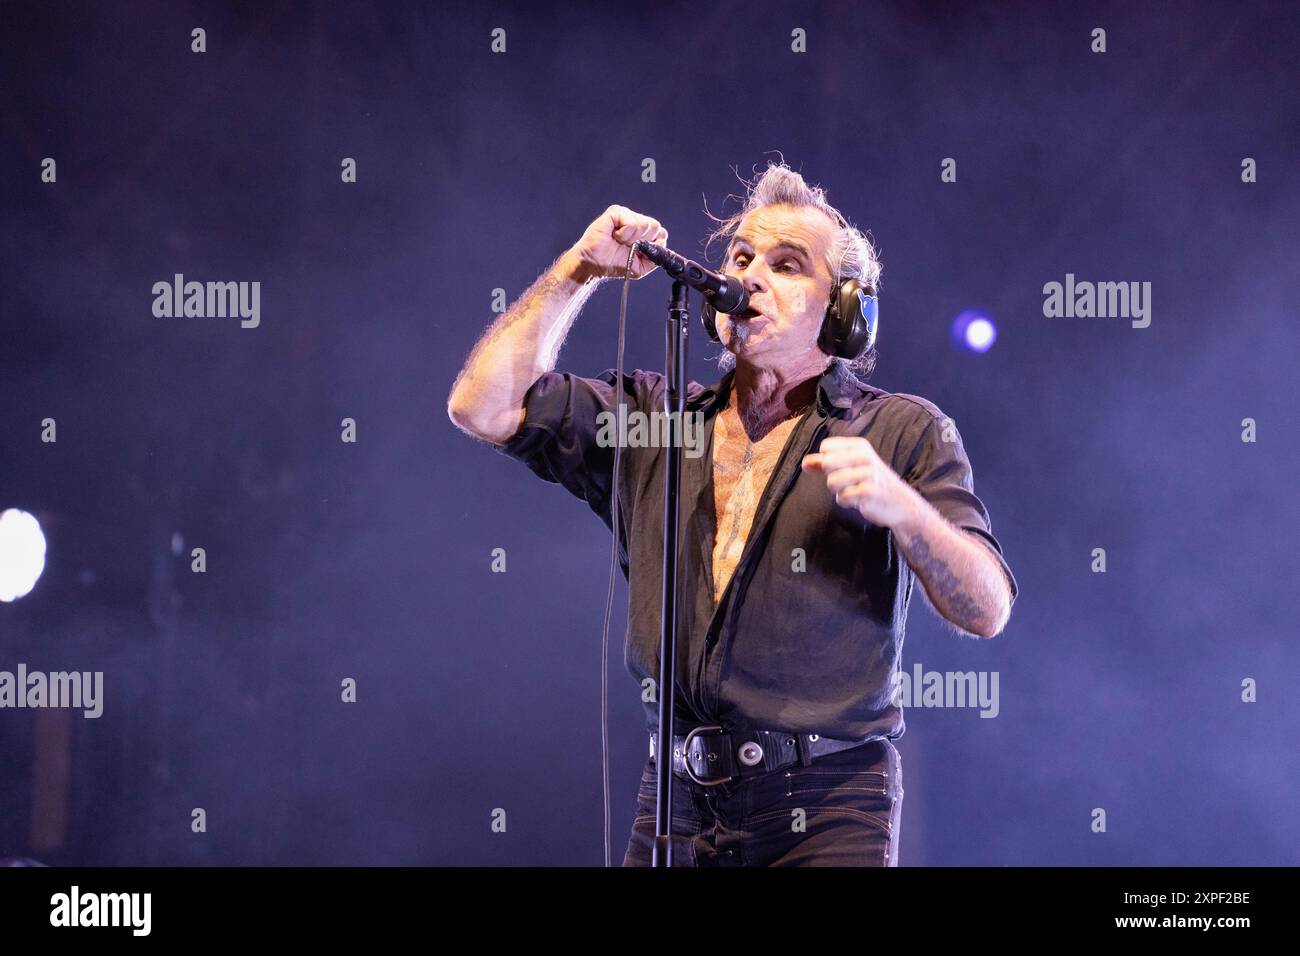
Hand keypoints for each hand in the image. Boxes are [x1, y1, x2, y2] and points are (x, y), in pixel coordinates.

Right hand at [570, 205, 667, 279]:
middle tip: (628, 246)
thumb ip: (655, 258)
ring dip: (632, 239)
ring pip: (644, 224)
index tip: (640, 251)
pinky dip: (624, 235)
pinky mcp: (616, 212)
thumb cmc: (614, 264)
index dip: (653, 243)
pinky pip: (631, 223)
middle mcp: (636, 220)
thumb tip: (661, 243)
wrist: (594, 264)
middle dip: (643, 242)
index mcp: (643, 232)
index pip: (660, 232)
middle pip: (655, 226)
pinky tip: (615, 236)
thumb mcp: (640, 267)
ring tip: (619, 242)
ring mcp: (626, 214)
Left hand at [801, 436, 917, 528]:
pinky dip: (846, 502)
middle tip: (848, 481)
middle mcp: (865, 456)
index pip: (826, 447)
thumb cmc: (872, 482)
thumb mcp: (851, 467)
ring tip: (854, 490)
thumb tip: (805, 462)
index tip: (843, 467)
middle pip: (826, 463)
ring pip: (832, 482)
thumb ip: (825, 463)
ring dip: (839, 491)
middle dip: (832, 476)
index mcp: (860, 446)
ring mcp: (868, 473)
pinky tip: (859, 500)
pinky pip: (842, 497)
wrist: (901, 503)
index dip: (827, 461)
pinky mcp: (869, 491)